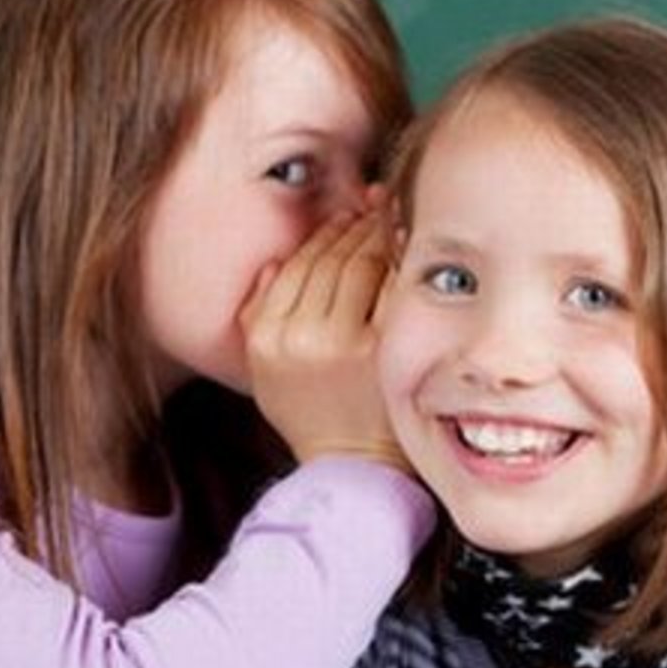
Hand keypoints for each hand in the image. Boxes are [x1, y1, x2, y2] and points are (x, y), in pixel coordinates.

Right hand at [241, 195, 407, 471]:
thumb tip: (275, 262)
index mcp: (269, 337)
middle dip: (353, 224)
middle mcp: (301, 337)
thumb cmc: (311, 415)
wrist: (351, 464)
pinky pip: (390, 287)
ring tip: (389, 213)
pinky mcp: (381, 350)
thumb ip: (259, 316)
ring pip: (359, 265)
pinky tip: (408, 243)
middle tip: (372, 203)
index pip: (296, 265)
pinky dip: (400, 259)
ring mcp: (343, 343)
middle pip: (329, 259)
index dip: (321, 233)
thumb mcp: (264, 371)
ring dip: (376, 231)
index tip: (342, 216)